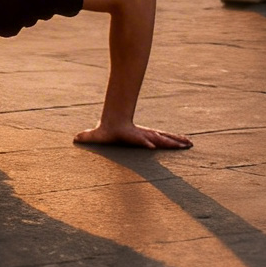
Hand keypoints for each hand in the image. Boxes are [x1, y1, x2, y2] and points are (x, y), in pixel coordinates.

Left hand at [74, 121, 194, 149]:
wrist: (114, 121)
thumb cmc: (106, 132)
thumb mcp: (96, 135)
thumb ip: (87, 136)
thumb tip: (75, 138)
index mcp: (134, 136)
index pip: (141, 138)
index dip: (145, 141)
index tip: (151, 145)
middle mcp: (144, 135)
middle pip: (159, 138)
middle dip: (170, 142)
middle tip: (182, 145)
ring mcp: (150, 135)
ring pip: (166, 138)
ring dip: (178, 141)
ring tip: (190, 144)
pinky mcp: (153, 137)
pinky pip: (168, 139)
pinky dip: (177, 141)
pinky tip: (187, 143)